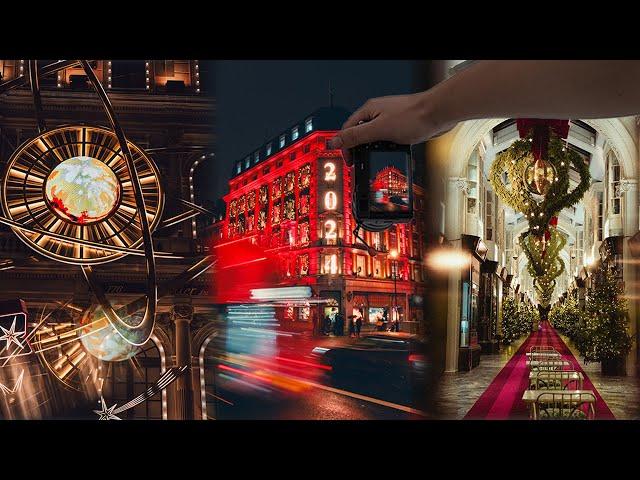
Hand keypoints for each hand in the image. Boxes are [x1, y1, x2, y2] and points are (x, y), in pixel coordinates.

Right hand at [327, 90, 456, 151]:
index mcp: (368, 111)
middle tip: (359, 163)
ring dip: (373, 150)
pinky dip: (387, 149)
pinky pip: (387, 140)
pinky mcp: (400, 128)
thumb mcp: (379, 129)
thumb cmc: (414, 116)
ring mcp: (389, 120)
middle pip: (359, 134)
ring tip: (374, 159)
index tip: (348, 160)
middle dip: (358, 149)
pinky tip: (391, 153)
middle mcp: (377, 114)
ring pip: (374, 138)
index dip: (345, 146)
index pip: (347, 129)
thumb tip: (335, 141)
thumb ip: (356, 136)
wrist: (439, 114)